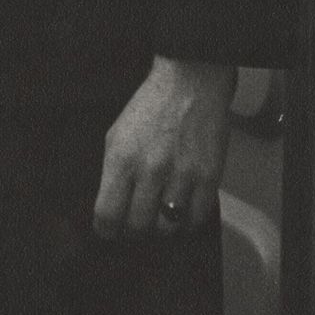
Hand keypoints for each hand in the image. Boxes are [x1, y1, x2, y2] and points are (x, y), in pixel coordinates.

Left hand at [93, 56, 235, 239]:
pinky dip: (187, 222)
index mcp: (121, 159)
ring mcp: (182, 176)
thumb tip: (111, 206)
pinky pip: (196, 219)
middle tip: (137, 223)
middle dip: (134, 230)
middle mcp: (150, 171)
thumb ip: (113, 172)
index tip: (109, 230)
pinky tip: (182, 211)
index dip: (106, 229)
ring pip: (167, 228)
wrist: (190, 84)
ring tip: (160, 216)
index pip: (107, 215)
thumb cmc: (150, 108)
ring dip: (162, 227)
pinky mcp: (209, 177)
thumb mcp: (116, 135)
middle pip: (138, 227)